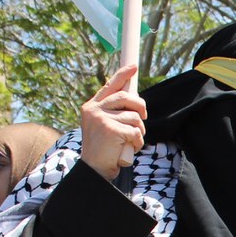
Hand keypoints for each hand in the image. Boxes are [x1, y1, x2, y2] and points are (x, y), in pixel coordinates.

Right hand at [80, 65, 146, 180]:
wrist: (94, 169)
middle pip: (126, 97)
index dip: (123, 75)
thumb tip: (134, 100)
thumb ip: (113, 113)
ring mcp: (102, 118)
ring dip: (139, 131)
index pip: (109, 86)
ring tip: (131, 141)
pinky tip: (130, 148)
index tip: (133, 67)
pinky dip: (138, 142)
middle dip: (140, 106)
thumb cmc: (103, 149)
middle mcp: (94, 109)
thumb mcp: (103, 126)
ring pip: (134, 117)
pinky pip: (135, 132)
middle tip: (144, 116)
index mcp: (91, 106)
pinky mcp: (111, 129)